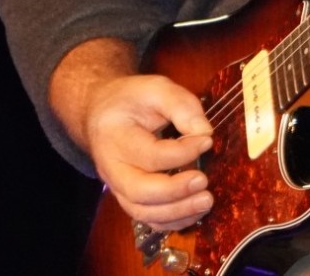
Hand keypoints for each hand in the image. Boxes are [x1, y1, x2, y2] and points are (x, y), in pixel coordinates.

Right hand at [83, 73, 215, 230]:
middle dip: (175, 191)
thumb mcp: (155, 88)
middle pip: (140, 192)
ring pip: (143, 212)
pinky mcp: (129, 198)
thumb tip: (205, 132)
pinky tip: (195, 210)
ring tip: (206, 200)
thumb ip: (181, 105)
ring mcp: (118, 188)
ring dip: (177, 212)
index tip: (208, 140)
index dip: (182, 151)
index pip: (150, 154)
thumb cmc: (130, 100)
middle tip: (203, 181)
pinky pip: (149, 219)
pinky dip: (172, 221)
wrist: (102, 113)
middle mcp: (112, 169)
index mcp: (115, 137)